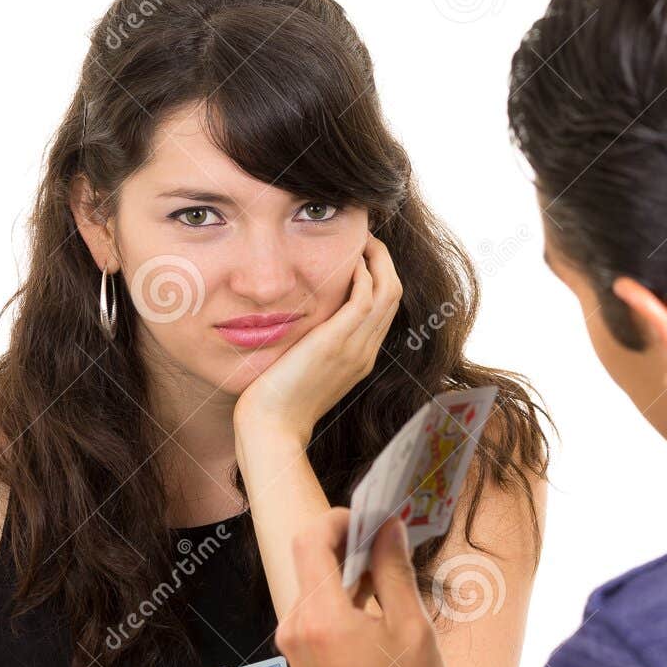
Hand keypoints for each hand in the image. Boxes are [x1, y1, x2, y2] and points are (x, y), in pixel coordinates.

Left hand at [233, 235, 402, 445]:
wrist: (272, 427)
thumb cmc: (276, 401)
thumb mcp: (303, 367)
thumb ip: (312, 342)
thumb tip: (302, 319)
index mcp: (360, 357)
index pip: (384, 308)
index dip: (380, 276)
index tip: (362, 255)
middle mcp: (365, 351)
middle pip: (393, 295)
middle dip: (384, 261)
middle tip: (367, 239)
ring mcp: (356, 348)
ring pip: (387, 292)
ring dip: (378, 260)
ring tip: (363, 240)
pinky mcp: (337, 344)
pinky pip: (365, 299)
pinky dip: (363, 275)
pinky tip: (349, 261)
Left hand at [277, 507, 444, 666]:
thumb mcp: (411, 630)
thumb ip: (395, 572)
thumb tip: (390, 528)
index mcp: (320, 616)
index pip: (311, 539)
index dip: (341, 519)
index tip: (375, 517)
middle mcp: (295, 627)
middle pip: (312, 562)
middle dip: (351, 545)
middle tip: (394, 542)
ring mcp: (293, 647)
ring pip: (316, 589)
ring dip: (349, 576)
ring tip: (392, 582)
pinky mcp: (299, 663)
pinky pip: (316, 615)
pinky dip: (343, 603)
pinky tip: (378, 615)